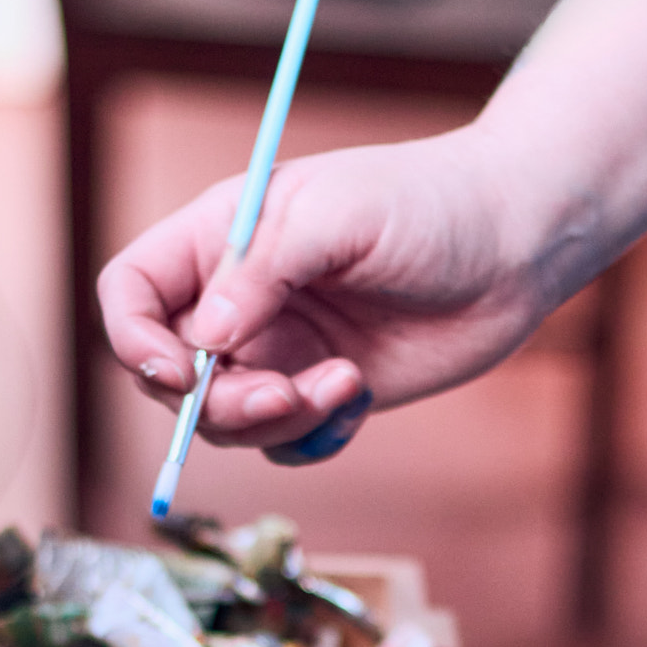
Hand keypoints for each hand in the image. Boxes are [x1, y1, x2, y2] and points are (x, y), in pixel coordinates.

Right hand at [96, 125, 538, 452]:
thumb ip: (263, 269)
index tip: (179, 369)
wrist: (516, 244)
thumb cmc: (429, 204)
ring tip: (342, 384)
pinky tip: (357, 394)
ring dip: (273, 421)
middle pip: (169, 377)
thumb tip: (207, 337)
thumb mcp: (339, 215)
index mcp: (218, 240)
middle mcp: (237, 300)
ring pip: (226, 421)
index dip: (135, 340)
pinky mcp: (321, 391)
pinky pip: (284, 442)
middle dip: (214, 402)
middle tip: (282, 394)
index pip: (131, 294)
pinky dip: (312, 435)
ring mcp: (278, 350)